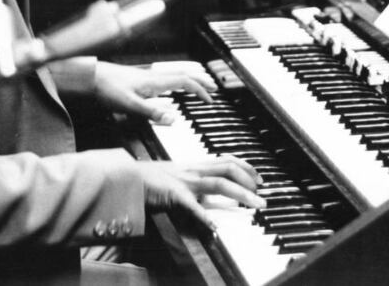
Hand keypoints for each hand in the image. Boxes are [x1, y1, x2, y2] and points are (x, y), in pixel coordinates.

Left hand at [93, 61, 216, 123]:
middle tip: (213, 88)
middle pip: (184, 74)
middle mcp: (153, 77)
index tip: (209, 99)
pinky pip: (165, 78)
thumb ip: (152, 112)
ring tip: (197, 86)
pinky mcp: (139, 80)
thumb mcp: (130, 105)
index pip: (185, 81)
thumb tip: (173, 119)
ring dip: (189, 79)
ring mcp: (146, 77)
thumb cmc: (107, 88)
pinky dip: (175, 82)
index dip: (200, 89)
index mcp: (155, 82)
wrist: (90, 76)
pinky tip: (170, 90)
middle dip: (200, 80)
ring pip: (174, 75)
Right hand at [136, 156, 265, 229]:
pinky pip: (192, 205)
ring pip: (218, 183)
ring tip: (254, 204)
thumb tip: (207, 192)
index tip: (258, 177)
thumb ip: (193, 182)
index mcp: (194, 166)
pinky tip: (215, 227)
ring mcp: (184, 181)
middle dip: (249, 180)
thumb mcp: (176, 176)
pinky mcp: (173, 194)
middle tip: (261, 194)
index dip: (245, 167)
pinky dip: (205, 216)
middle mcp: (193, 171)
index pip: (225, 160)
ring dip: (240, 194)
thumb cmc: (149, 179)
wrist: (127, 177)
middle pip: (227, 169)